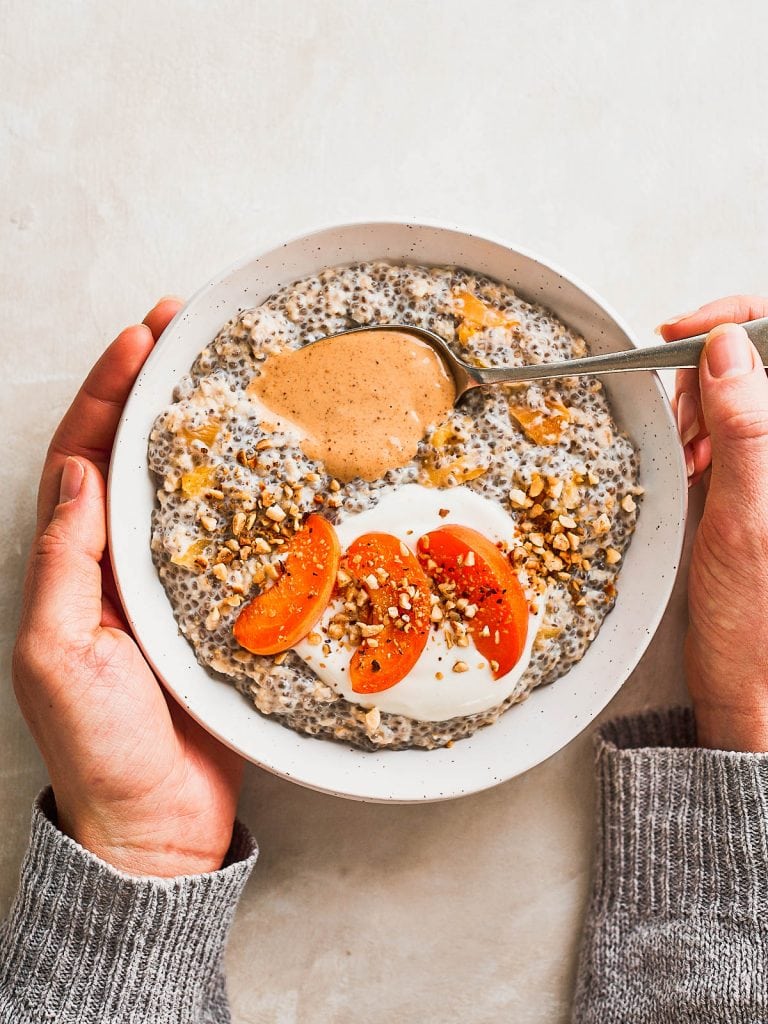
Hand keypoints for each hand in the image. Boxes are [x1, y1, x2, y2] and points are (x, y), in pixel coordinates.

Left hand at [13, 300, 243, 875]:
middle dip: (152, 389)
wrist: (157, 821)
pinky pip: (229, 538)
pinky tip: (270, 466)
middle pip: (132, 455)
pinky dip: (243, 494)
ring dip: (198, 430)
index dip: (106, 393)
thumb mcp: (55, 654)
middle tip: (187, 332)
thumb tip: (77, 474)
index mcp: (71, 565)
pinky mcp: (217, 609)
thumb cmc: (100, 747)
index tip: (139, 339)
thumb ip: (61, 564)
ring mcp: (169, 583)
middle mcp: (117, 563)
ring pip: (182, 487)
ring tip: (228, 377)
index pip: (82, 456)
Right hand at [659, 297, 767, 750]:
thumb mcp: (747, 519)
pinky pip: (728, 424)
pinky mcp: (760, 476)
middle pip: (760, 361)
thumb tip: (730, 349)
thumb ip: (748, 428)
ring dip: (701, 407)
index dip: (739, 324)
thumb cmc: (757, 620)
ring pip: (739, 389)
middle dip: (711, 376)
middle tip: (687, 427)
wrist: (754, 680)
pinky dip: (699, 432)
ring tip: (688, 456)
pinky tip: (692, 466)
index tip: (685, 336)